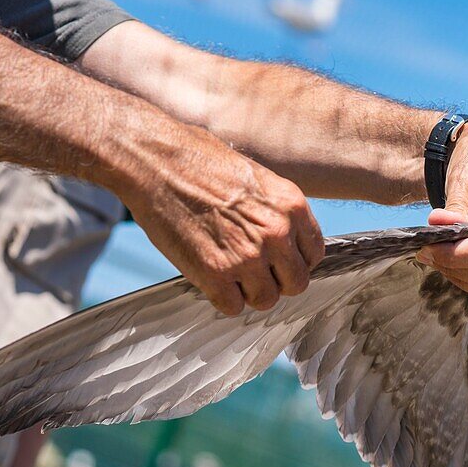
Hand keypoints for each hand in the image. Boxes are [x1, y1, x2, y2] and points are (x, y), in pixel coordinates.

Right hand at [122, 126, 323, 314]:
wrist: (153, 160)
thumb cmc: (197, 159)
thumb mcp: (255, 176)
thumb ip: (275, 210)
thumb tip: (284, 237)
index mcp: (291, 206)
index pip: (313, 255)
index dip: (294, 261)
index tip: (277, 260)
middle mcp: (276, 233)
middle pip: (296, 284)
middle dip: (276, 282)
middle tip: (253, 272)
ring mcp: (247, 256)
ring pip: (266, 300)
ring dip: (248, 293)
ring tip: (229, 274)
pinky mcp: (215, 273)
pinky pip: (233, 307)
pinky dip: (221, 298)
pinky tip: (210, 278)